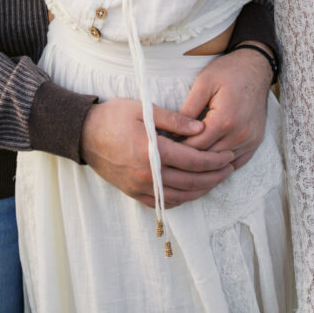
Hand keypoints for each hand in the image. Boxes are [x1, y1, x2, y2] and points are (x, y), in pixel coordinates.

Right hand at [80, 98, 235, 206]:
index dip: (215, 160)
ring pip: (180, 196)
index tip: (229, 155)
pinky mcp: (134, 193)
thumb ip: (174, 119)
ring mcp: (140, 187)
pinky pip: (164, 203)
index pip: (193, 161)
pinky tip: (191, 191)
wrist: (83, 134)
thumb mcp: (143, 109)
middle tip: (230, 168)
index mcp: (152, 151)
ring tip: (216, 180)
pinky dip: (182, 199)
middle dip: (215, 176)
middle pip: (191, 181)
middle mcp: (148, 173)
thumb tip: (200, 127)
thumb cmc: (112, 116)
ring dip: (202, 190)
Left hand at [179, 46, 271, 167]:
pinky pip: (237, 162)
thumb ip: (188, 109)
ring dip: (205, 163)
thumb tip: (174, 131)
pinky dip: (222, 164)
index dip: (178, 149)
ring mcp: (250, 140)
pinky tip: (208, 160)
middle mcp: (239, 135)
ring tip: (187, 159)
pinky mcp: (256, 141)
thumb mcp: (203, 83)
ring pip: (222, 163)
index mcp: (224, 121)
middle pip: (208, 159)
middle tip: (172, 155)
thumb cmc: (228, 71)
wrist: (256, 67)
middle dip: (189, 159)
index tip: (164, 147)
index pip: (196, 147)